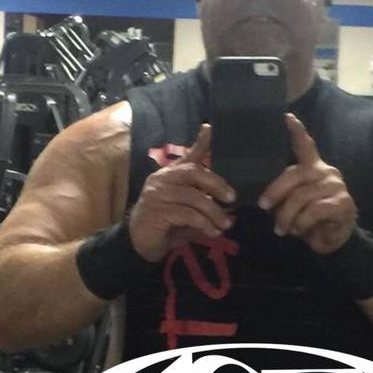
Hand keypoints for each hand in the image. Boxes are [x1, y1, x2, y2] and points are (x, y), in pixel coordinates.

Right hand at [128, 125, 235, 261]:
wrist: (141, 244)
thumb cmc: (167, 225)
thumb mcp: (189, 213)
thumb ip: (205, 207)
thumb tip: (231, 212)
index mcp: (170, 175)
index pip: (187, 156)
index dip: (199, 142)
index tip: (209, 128)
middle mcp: (162, 179)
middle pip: (193, 172)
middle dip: (216, 184)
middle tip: (232, 198)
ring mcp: (157, 194)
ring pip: (194, 197)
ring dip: (214, 212)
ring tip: (225, 224)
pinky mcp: (157, 211)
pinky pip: (188, 214)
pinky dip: (204, 224)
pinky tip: (212, 232)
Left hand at [258, 113, 356, 254]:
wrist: (333, 239)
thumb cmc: (309, 218)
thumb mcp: (293, 203)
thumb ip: (284, 193)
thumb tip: (263, 198)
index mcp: (313, 167)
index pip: (306, 146)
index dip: (297, 132)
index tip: (287, 117)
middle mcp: (326, 171)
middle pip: (295, 174)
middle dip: (275, 191)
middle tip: (263, 207)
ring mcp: (336, 186)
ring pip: (302, 196)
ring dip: (287, 215)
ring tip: (281, 229)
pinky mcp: (342, 203)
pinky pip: (314, 210)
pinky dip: (301, 223)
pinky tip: (297, 230)